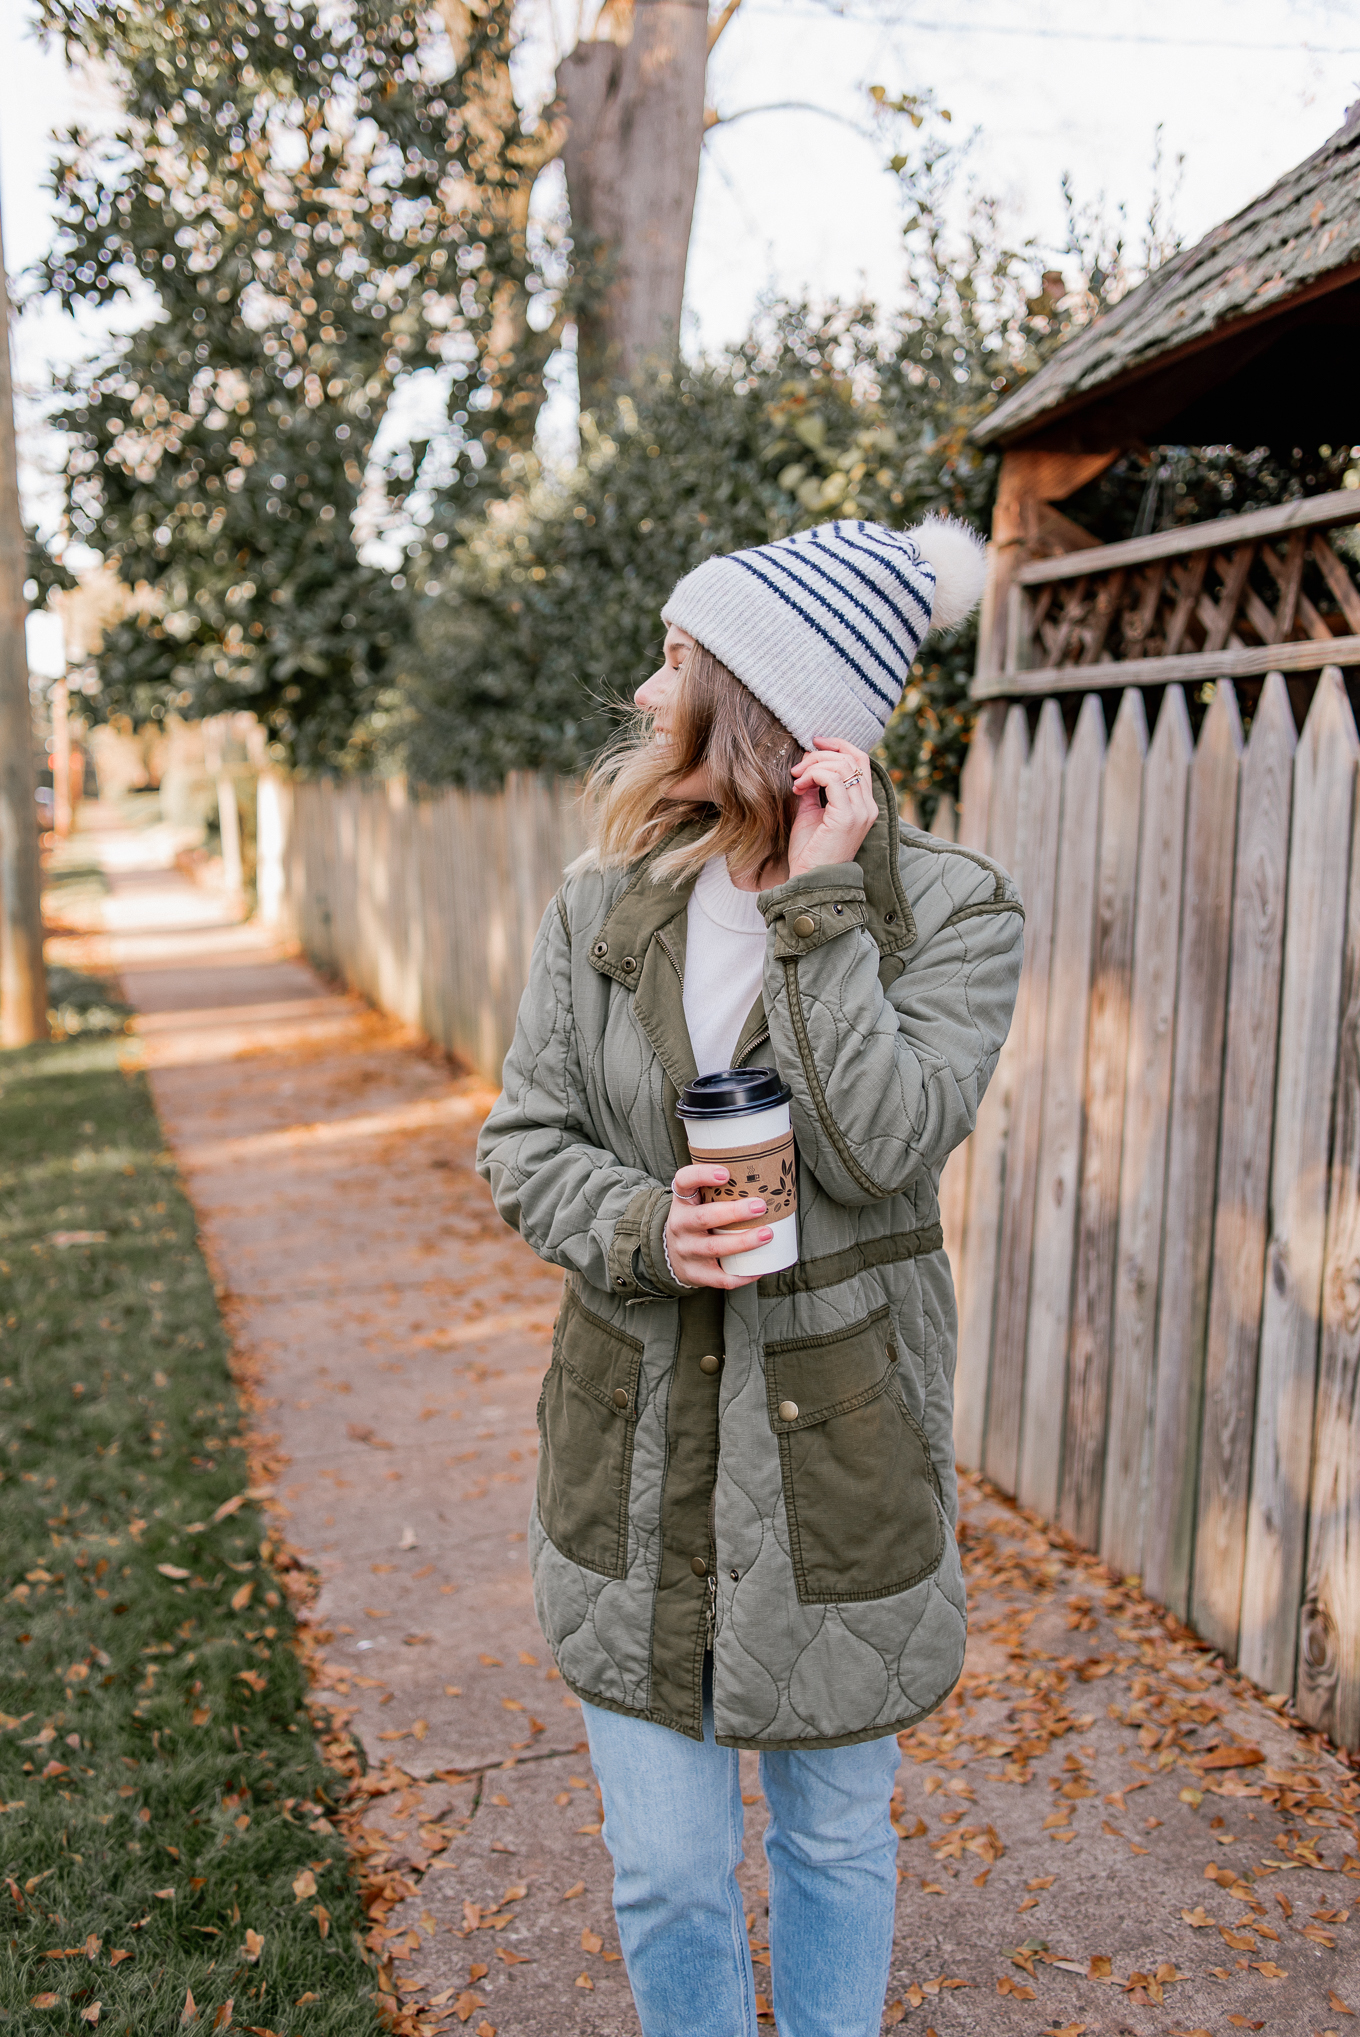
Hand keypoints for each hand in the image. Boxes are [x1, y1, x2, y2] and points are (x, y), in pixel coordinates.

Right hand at [665, 1163, 771, 1289]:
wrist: (671, 1255)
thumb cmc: (696, 1221)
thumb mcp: (697, 1202)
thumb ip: (719, 1189)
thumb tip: (766, 1174)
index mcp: (683, 1202)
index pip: (684, 1181)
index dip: (702, 1175)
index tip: (726, 1173)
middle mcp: (680, 1225)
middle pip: (703, 1217)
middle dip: (734, 1212)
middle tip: (760, 1206)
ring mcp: (687, 1251)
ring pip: (714, 1248)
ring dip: (743, 1241)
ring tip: (767, 1234)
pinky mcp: (696, 1274)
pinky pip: (720, 1278)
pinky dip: (743, 1275)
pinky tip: (761, 1268)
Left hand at [787, 738, 876, 878]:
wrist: (810, 881)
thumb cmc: (810, 852)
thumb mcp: (811, 812)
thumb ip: (813, 789)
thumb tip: (806, 767)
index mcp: (864, 804)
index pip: (860, 761)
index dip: (838, 745)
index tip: (814, 743)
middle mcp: (868, 806)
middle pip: (853, 758)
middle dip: (822, 753)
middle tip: (799, 765)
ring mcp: (860, 811)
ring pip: (842, 765)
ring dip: (814, 765)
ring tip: (796, 780)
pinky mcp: (847, 817)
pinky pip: (834, 779)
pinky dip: (814, 775)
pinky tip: (798, 788)